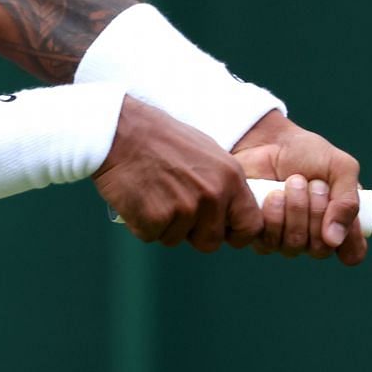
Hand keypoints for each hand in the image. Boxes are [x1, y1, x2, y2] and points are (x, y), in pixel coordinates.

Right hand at [94, 98, 262, 251]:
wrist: (121, 130)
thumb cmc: (161, 139)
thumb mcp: (207, 153)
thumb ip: (222, 184)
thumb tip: (229, 213)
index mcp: (230, 177)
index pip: (250, 225)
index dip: (236, 235)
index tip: (222, 233)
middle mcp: (212, 195)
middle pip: (211, 241)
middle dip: (192, 233)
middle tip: (173, 208)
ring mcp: (184, 208)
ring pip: (176, 239)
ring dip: (163, 225)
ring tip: (152, 193)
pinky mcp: (155, 218)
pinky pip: (151, 236)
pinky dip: (141, 223)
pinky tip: (137, 197)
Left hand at [230, 111, 365, 264]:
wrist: (267, 141)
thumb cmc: (307, 153)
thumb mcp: (340, 167)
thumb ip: (348, 200)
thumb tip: (335, 239)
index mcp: (340, 223)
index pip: (352, 253)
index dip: (349, 238)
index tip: (341, 213)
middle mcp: (314, 237)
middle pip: (321, 249)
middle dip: (317, 211)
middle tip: (313, 183)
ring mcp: (286, 239)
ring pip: (295, 245)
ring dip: (295, 209)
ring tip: (292, 182)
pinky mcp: (259, 235)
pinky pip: (268, 242)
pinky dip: (273, 214)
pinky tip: (273, 194)